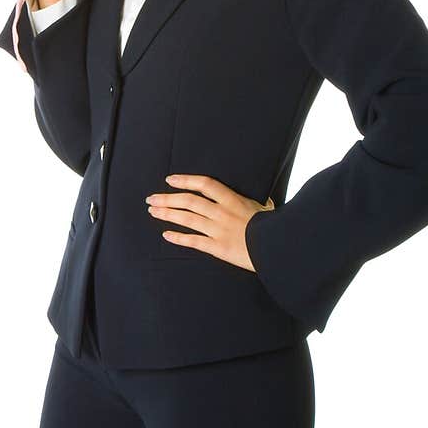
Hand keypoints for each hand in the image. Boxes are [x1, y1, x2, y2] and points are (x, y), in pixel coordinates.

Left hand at [145, 174, 274, 270]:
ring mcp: (218, 230)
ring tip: (152, 212)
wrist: (276, 248)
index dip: (186, 180)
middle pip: (189, 202)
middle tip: (151, 198)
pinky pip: (193, 241)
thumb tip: (265, 201)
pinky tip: (166, 235)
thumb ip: (260, 202)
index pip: (205, 184)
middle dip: (167, 199)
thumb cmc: (274, 227)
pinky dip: (178, 238)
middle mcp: (222, 213)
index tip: (170, 179)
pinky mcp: (218, 248)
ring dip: (167, 214)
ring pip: (187, 219)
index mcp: (233, 200)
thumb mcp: (267, 208)